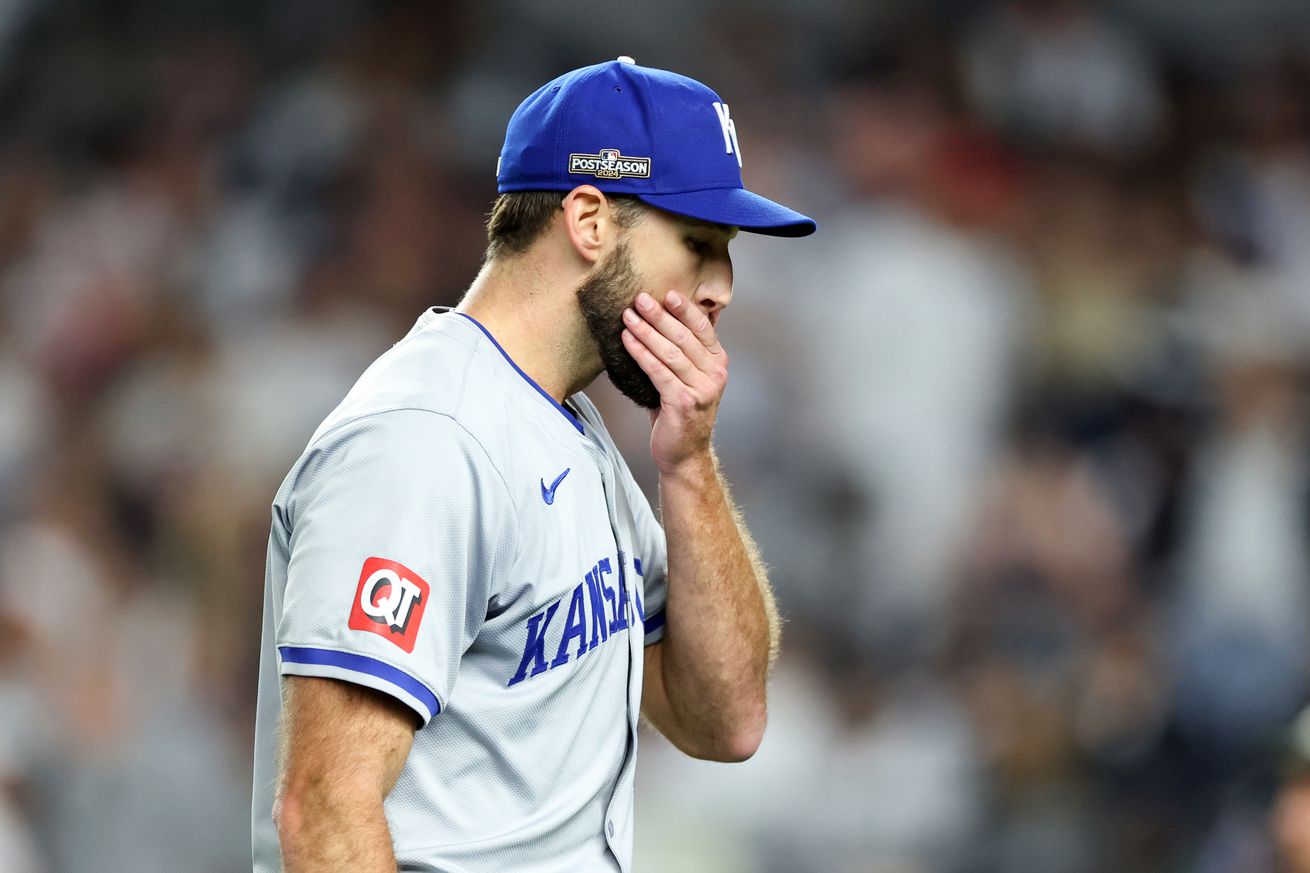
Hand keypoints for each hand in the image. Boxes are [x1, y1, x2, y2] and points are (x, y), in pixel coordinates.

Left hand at [621, 290, 727, 476]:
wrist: (684, 454)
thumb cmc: (680, 412)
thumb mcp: (687, 378)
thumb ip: (681, 353)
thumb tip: (655, 319)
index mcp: (718, 363)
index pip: (703, 327)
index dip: (684, 309)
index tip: (666, 293)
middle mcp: (715, 374)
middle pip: (684, 336)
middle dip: (659, 315)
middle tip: (639, 298)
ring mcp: (702, 389)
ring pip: (670, 352)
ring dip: (646, 331)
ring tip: (628, 316)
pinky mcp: (683, 402)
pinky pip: (658, 371)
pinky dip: (641, 353)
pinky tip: (627, 341)